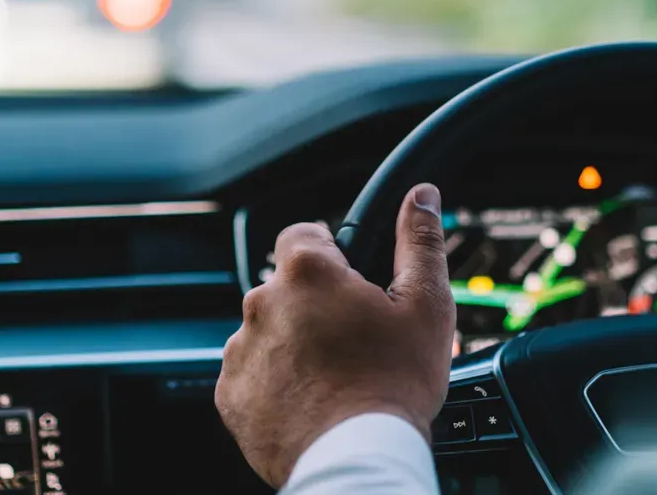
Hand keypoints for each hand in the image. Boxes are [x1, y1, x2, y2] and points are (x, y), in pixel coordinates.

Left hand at [215, 184, 455, 487]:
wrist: (357, 460)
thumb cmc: (393, 386)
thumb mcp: (426, 305)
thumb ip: (420, 241)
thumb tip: (421, 196)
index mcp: (306, 272)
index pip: (304, 234)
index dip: (332, 255)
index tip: (352, 282)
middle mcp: (261, 303)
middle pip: (287, 286)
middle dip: (315, 304)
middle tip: (355, 339)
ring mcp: (240, 350)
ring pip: (268, 330)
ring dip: (293, 342)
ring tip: (334, 376)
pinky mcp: (230, 394)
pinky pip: (252, 373)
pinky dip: (275, 381)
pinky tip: (310, 398)